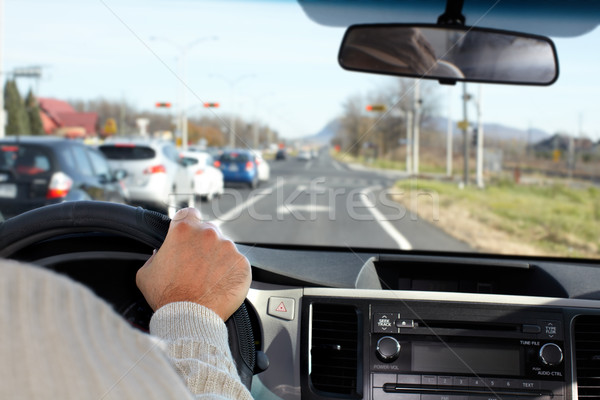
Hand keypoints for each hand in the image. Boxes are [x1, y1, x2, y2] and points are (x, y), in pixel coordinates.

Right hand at [136, 208, 250, 320]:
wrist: (190, 319)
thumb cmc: (167, 298)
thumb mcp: (146, 273)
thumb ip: (154, 256)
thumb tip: (160, 253)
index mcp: (183, 230)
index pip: (189, 213)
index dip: (187, 223)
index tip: (188, 233)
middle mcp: (208, 233)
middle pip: (208, 230)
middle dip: (203, 243)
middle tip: (196, 264)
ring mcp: (228, 247)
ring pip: (224, 246)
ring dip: (218, 258)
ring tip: (207, 278)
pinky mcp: (242, 263)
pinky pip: (237, 263)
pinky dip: (230, 271)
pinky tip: (219, 284)